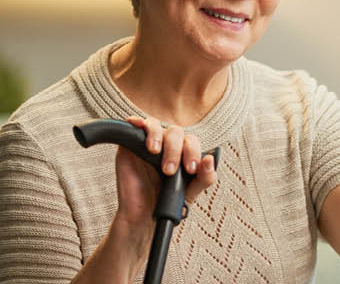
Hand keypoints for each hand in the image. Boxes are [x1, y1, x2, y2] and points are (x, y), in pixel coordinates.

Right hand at [111, 116, 217, 237]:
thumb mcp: (191, 192)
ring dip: (157, 135)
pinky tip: (138, 125)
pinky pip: (133, 126)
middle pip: (175, 132)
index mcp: (183, 154)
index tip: (189, 169)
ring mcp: (148, 144)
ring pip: (156, 125)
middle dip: (175, 149)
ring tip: (154, 152)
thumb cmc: (167, 204)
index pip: (191, 142)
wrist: (142, 218)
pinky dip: (137, 121)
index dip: (192, 152)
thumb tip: (210, 159)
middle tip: (169, 171)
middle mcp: (167, 146)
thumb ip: (205, 178)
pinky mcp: (129, 145)